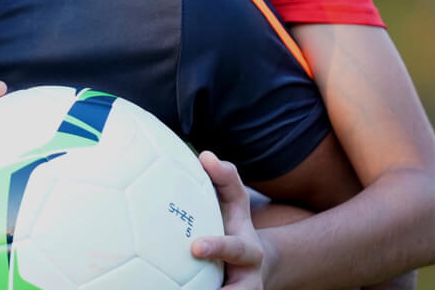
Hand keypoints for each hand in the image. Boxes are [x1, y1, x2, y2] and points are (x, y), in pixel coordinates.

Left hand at [191, 151, 270, 289]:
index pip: (235, 248)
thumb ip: (225, 178)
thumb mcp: (235, 202)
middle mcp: (247, 280)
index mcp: (248, 250)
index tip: (196, 246)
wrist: (248, 265)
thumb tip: (206, 156)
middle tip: (186, 273)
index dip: (218, 247)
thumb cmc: (234, 225)